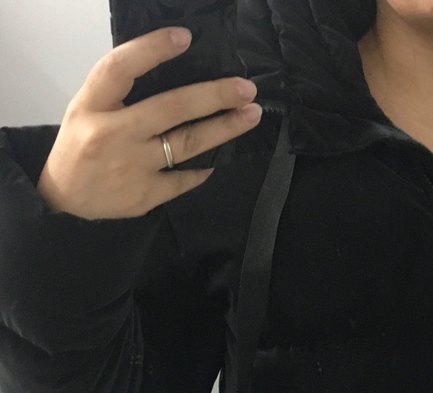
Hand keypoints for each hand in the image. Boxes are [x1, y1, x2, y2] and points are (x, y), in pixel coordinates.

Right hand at [36, 26, 263, 219]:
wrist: (65, 199)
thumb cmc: (81, 146)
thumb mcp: (88, 109)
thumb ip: (122, 93)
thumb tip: (178, 74)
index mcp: (92, 105)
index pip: (121, 68)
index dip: (153, 49)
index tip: (185, 37)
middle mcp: (113, 134)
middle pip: (171, 108)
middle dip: (214, 96)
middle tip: (246, 88)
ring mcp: (132, 166)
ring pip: (187, 143)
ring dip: (224, 128)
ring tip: (250, 115)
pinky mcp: (146, 195)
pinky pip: (184, 178)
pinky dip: (202, 167)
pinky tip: (218, 157)